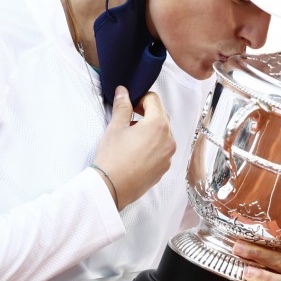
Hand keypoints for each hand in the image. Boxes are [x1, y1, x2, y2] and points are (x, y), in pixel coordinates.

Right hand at [92, 86, 175, 209]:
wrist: (111, 188)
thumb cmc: (113, 157)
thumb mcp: (115, 127)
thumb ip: (122, 106)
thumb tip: (123, 92)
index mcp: (159, 125)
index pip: (154, 100)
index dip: (140, 98)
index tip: (130, 104)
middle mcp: (169, 140)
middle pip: (161, 116)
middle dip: (147, 113)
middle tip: (129, 118)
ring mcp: (168, 156)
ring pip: (163, 134)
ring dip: (150, 130)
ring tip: (131, 137)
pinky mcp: (164, 169)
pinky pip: (162, 150)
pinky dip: (152, 146)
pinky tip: (135, 152)